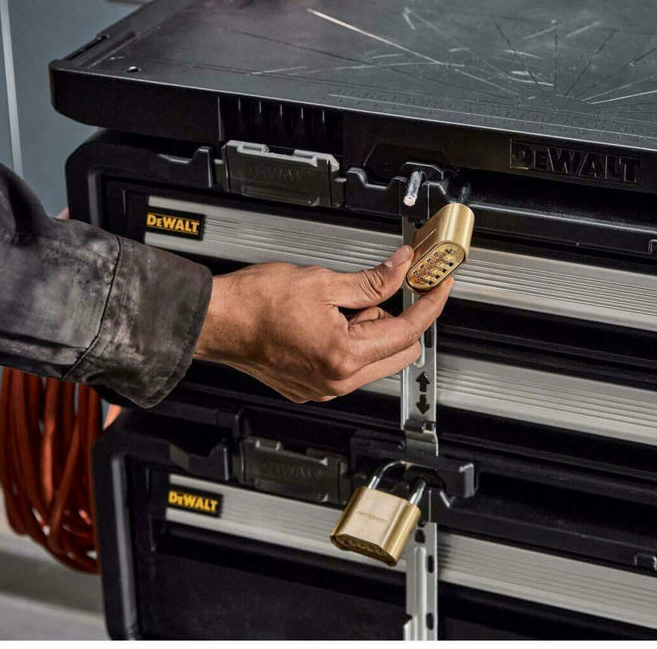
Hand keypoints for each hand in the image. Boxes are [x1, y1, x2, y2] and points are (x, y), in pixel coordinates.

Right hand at [193, 245, 450, 401]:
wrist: (218, 321)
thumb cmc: (256, 303)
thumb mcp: (322, 281)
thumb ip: (371, 280)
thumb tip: (401, 268)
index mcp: (344, 355)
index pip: (407, 330)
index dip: (429, 303)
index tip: (439, 285)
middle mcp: (337, 380)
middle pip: (397, 352)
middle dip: (396, 318)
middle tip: (381, 287)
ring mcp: (323, 388)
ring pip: (373, 359)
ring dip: (371, 330)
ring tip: (339, 304)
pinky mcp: (311, 387)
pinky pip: (348, 365)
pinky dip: (350, 341)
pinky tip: (328, 320)